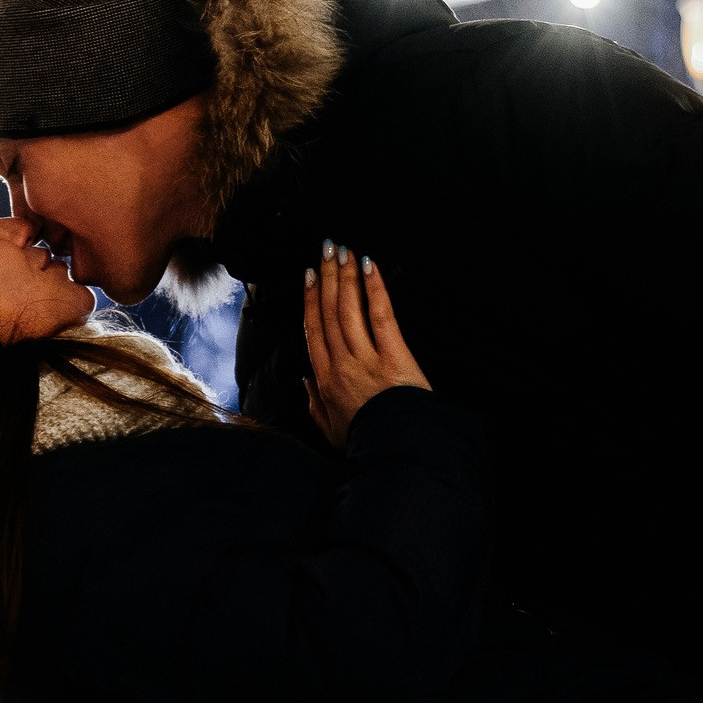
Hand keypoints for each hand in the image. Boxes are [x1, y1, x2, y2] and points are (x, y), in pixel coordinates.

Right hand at [303, 243, 429, 448]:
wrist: (397, 453)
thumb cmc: (367, 443)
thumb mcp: (331, 430)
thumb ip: (315, 405)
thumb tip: (305, 382)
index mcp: (325, 381)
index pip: (314, 331)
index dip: (309, 300)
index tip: (308, 277)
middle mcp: (341, 364)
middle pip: (329, 313)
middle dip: (326, 277)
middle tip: (325, 249)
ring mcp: (367, 358)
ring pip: (348, 309)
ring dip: (345, 276)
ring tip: (343, 250)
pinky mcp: (394, 356)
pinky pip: (380, 315)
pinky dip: (373, 289)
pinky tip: (369, 267)